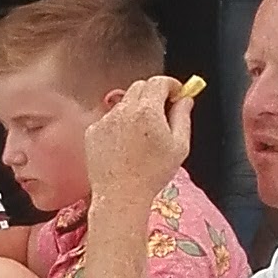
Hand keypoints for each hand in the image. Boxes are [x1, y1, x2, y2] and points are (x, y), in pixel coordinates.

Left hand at [87, 76, 189, 206]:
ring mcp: (105, 120)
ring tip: (143, 135)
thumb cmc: (152, 175)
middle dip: (154, 94)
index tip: (177, 93)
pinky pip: (109, 119)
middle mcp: (123, 110)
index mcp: (147, 110)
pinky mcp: (93, 132)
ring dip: (136, 110)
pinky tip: (126, 146)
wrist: (121, 195)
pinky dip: (119, 125)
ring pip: (124, 103)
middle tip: (163, 111)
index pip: (159, 82)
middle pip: (140, 87)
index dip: (171, 85)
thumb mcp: (179, 146)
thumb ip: (183, 116)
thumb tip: (185, 99)